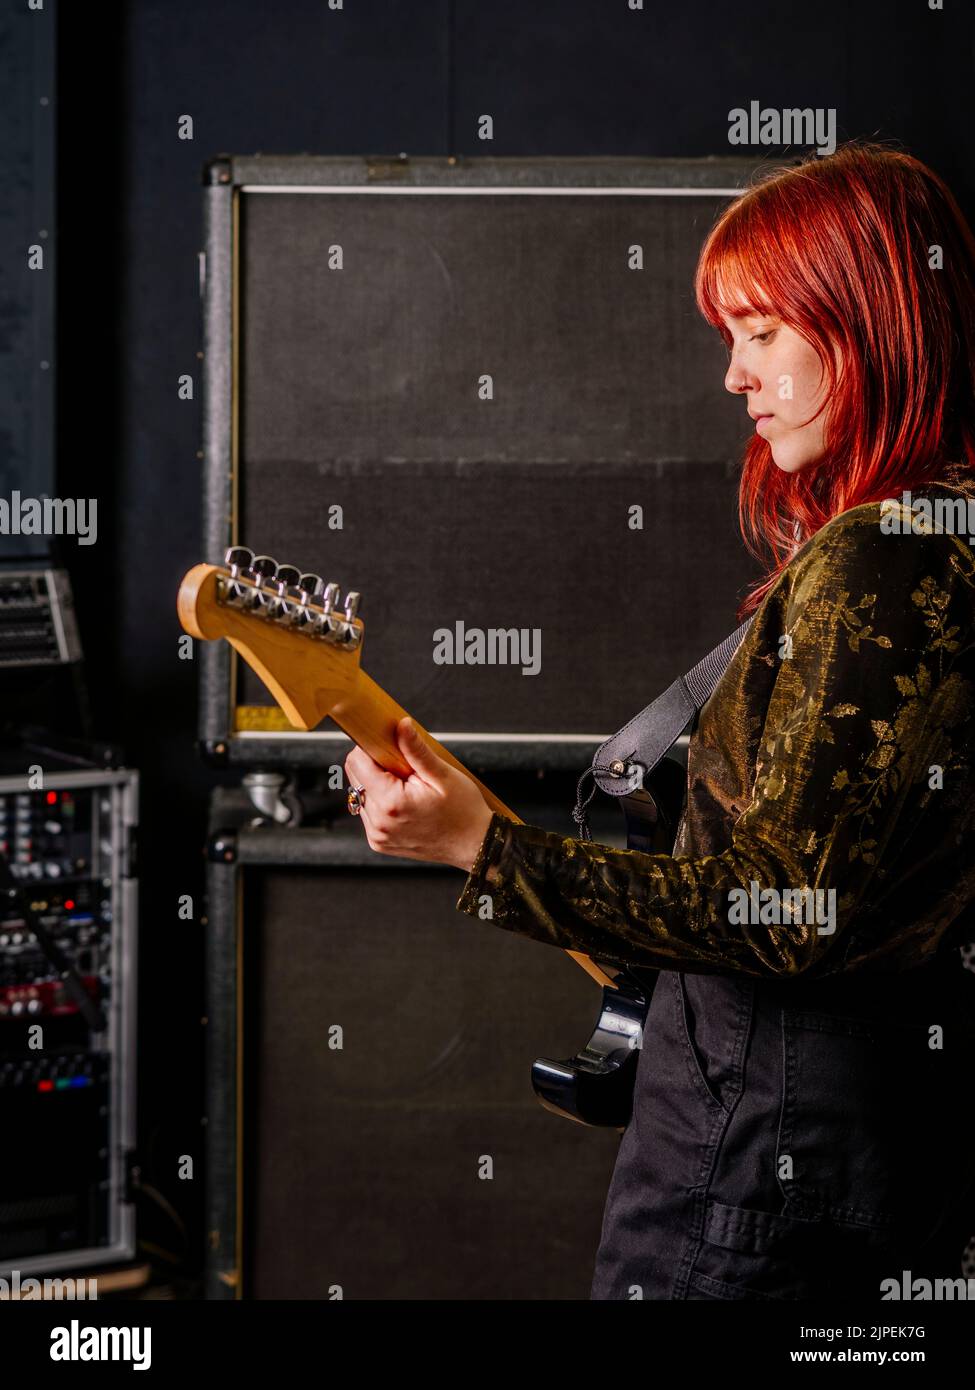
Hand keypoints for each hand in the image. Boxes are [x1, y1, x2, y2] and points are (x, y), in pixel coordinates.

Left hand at [344, 717, 494, 872]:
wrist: (473, 845)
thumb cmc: (463, 811)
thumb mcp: (443, 775)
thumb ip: (416, 750)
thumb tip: (401, 725)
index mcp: (391, 803)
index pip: (357, 763)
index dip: (370, 748)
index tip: (387, 745)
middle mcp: (379, 822)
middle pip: (355, 778)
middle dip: (375, 766)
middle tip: (405, 769)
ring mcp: (378, 835)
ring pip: (361, 794)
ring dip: (377, 785)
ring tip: (408, 789)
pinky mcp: (379, 842)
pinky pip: (369, 813)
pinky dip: (381, 803)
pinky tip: (404, 803)